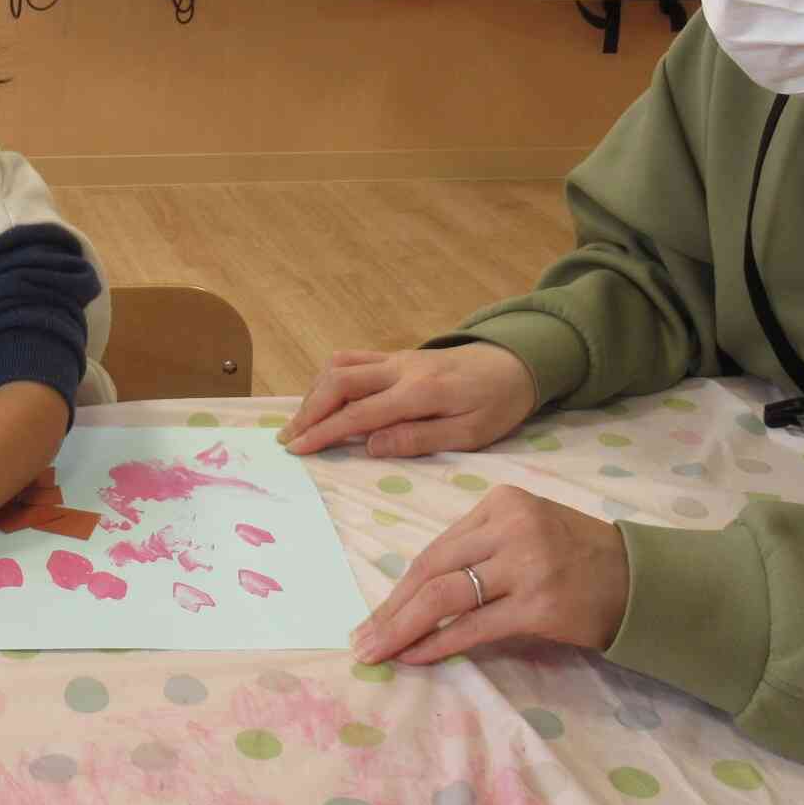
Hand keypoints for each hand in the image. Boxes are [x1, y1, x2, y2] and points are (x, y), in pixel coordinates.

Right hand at [279, 344, 537, 458]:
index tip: (298, 448)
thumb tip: (369, 446)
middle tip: (288, 439)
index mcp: (420, 392)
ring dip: (314, 393)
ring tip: (301, 422)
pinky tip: (323, 399)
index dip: (323, 431)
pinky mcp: (396, 355)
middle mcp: (401, 368)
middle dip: (308, 411)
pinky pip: (352, 359)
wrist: (516, 363)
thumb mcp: (469, 434)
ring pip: (339, 366)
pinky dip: (329, 378)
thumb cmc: (497, 404)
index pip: (358, 413)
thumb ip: (419, 439)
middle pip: (338, 382)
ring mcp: (396, 358)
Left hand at [351, 486, 628, 665]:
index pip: (436, 549)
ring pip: (444, 597)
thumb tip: (417, 592)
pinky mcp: (539, 604)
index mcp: (500, 503)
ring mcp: (525, 564)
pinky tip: (415, 658)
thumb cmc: (578, 558)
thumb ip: (478, 549)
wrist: (642, 580)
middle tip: (361, 640)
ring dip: (402, 629)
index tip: (376, 614)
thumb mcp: (526, 531)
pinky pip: (473, 627)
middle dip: (391, 609)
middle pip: (432, 570)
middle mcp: (510, 527)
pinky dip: (438, 644)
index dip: (400, 587)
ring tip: (377, 653)